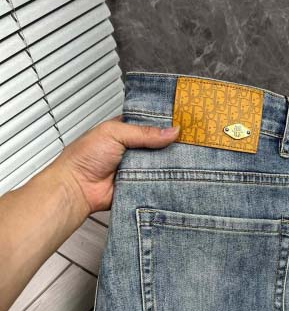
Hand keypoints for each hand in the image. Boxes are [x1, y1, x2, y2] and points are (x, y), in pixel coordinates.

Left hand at [54, 115, 180, 213]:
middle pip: (158, 145)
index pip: (150, 124)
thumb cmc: (84, 157)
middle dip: (171, 145)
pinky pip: (156, 183)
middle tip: (189, 143)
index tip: (184, 123)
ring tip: (185, 159)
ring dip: (169, 164)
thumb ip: (143, 132)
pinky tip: (175, 177)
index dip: (165, 124)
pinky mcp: (138, 186)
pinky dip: (164, 182)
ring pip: (160, 165)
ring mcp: (135, 169)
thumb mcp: (114, 133)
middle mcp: (131, 150)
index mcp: (124, 131)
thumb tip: (171, 131)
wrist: (77, 188)